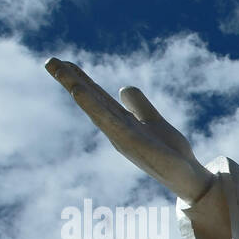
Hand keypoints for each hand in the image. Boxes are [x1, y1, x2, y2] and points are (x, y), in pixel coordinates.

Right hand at [45, 57, 212, 202]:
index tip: (62, 62)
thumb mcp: (153, 121)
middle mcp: (116, 130)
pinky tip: (81, 94)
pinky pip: (112, 123)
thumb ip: (139, 105)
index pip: (97, 97)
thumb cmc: (170, 153)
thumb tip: (123, 88)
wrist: (189, 178)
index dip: (81, 79)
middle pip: (91, 101)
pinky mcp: (134, 145)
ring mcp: (123, 138)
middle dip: (70, 81)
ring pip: (97, 110)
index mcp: (120, 122)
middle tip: (49, 60)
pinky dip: (96, 108)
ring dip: (79, 91)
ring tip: (62, 72)